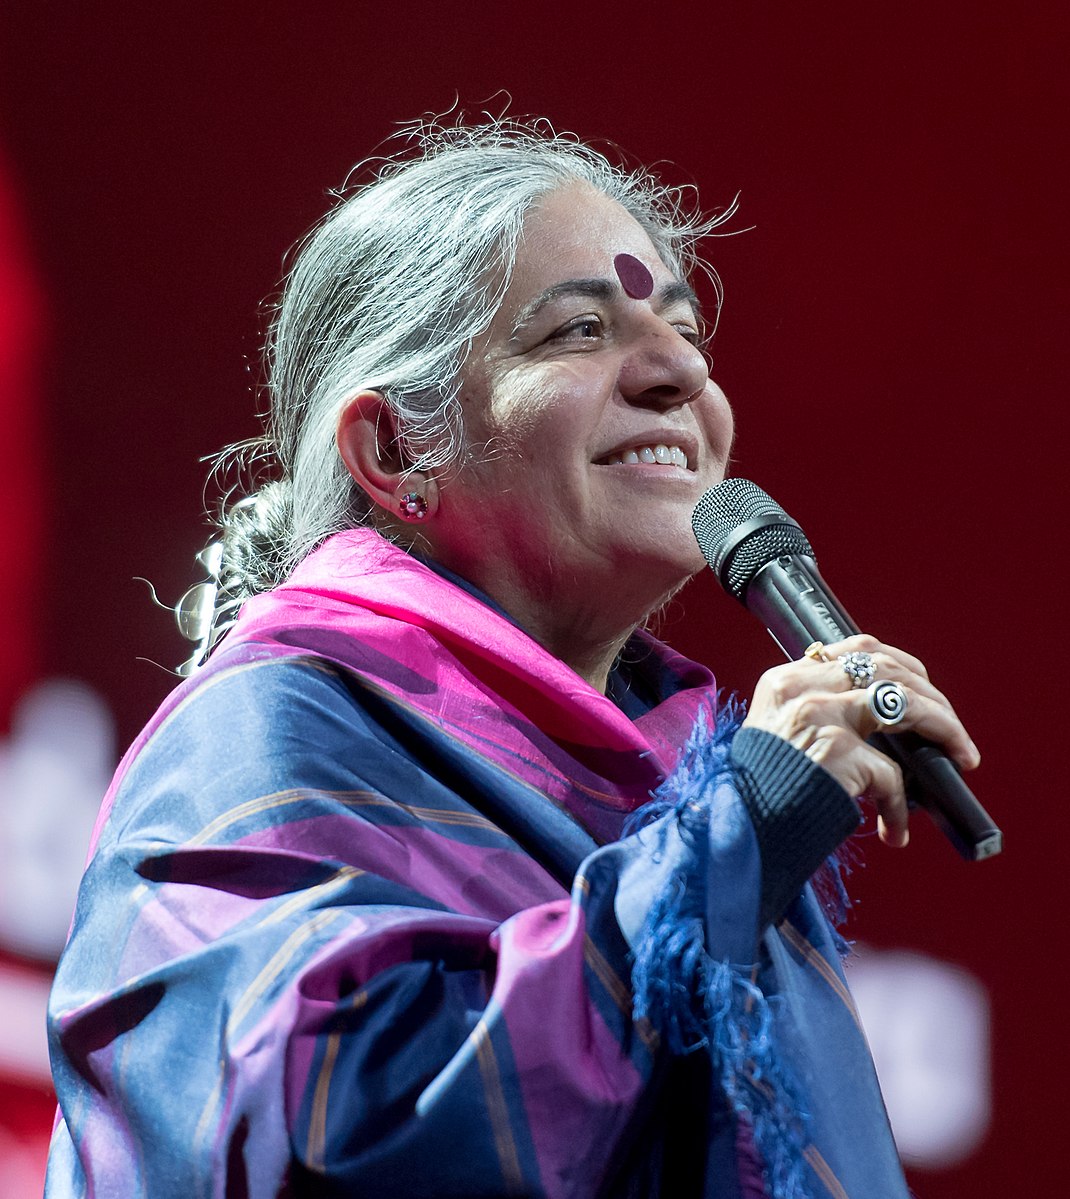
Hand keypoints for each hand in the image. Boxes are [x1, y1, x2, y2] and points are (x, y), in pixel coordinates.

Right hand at [741, 634, 980, 847]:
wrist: (733, 830)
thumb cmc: (758, 792)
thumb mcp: (778, 736)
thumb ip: (818, 716)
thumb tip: (887, 724)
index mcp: (786, 680)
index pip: (856, 650)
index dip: (900, 666)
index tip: (922, 688)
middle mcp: (802, 688)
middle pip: (889, 668)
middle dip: (934, 697)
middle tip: (953, 730)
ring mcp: (820, 715)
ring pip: (904, 704)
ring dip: (945, 729)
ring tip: (960, 756)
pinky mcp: (835, 751)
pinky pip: (890, 775)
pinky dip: (899, 805)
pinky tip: (893, 828)